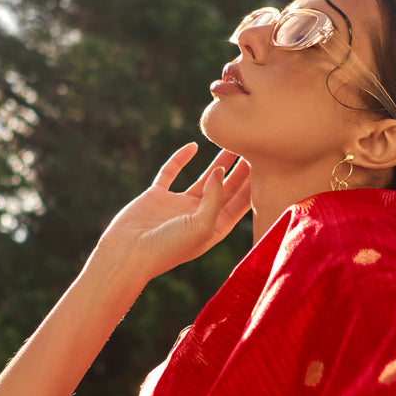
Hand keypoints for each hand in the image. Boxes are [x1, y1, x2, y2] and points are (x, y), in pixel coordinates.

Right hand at [93, 144, 251, 285]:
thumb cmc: (168, 248)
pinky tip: (193, 146)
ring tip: (232, 141)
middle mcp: (199, 217)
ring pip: (203, 179)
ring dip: (218, 162)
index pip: (240, 205)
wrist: (128, 253)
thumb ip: (216, 198)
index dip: (253, 186)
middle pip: (226, 190)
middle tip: (255, 147)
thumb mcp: (201, 225)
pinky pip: (171, 173)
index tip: (267, 164)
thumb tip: (221, 170)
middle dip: (240, 171)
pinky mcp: (157, 196)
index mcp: (214, 229)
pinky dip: (180, 159)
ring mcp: (178, 206)